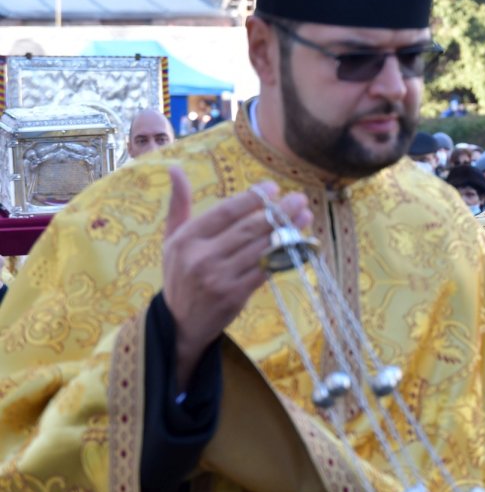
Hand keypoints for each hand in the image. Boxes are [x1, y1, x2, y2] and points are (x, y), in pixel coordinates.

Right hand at [163, 168, 312, 385]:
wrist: (179, 323)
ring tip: (305, 215)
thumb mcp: (172, 239)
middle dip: (277, 212)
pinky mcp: (234, 295)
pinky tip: (300, 244)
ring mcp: (218, 277)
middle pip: (247, 229)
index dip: (252, 198)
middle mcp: (201, 257)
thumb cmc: (180, 274)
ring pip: (260, 248)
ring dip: (287, 231)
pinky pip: (265, 270)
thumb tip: (174, 168)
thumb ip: (178, 204)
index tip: (274, 187)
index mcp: (186, 238)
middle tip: (300, 198)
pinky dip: (285, 256)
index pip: (225, 212)